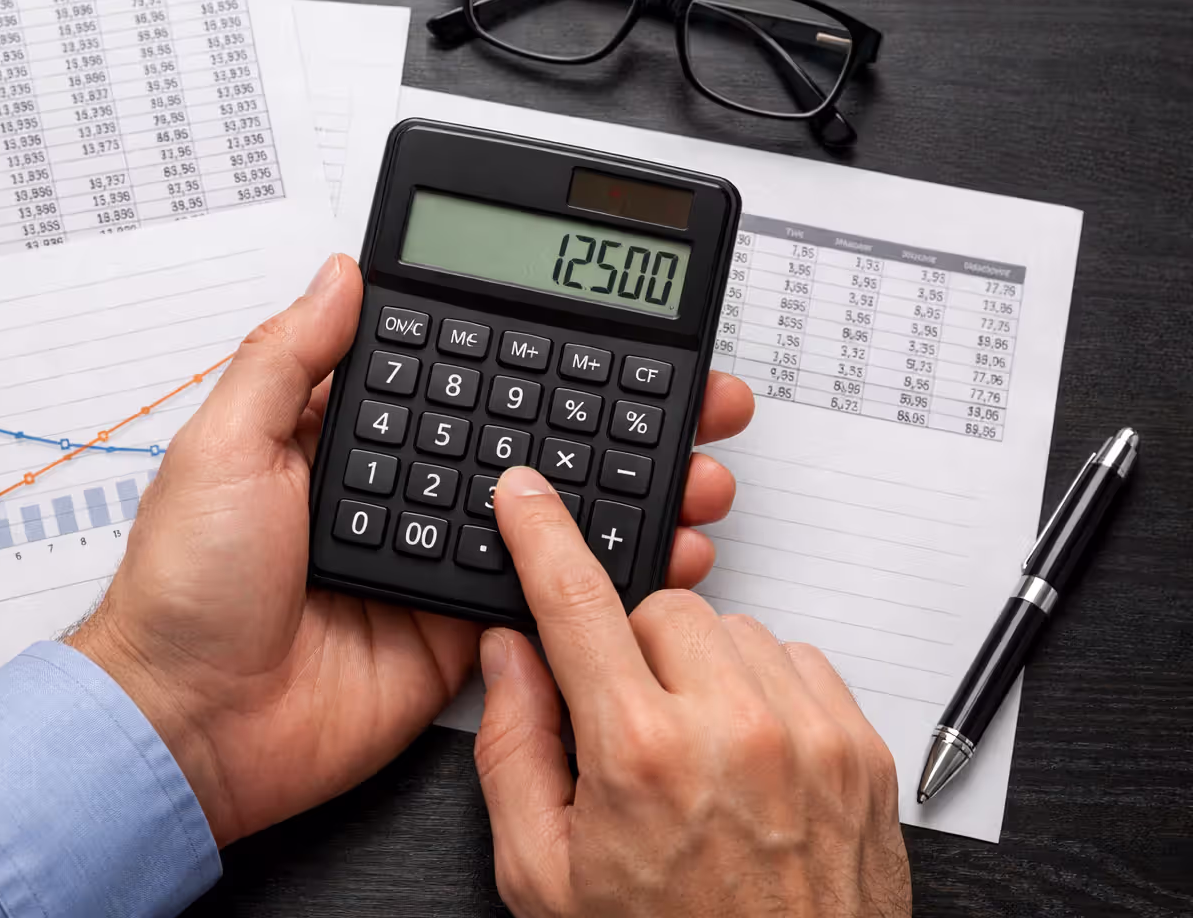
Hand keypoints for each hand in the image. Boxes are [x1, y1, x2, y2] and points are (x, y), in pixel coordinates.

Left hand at [67, 253, 751, 847]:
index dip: (532, 348)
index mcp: (350, 439)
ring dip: (634, 487)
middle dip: (616, 413)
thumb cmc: (185, 589)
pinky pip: (548, 597)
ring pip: (555, 515)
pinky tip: (664, 551)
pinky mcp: (462, 631)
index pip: (460, 374)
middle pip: (528, 438)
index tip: (602, 324)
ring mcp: (439, 560)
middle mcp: (405, 491)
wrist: (192, 727)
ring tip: (700, 467)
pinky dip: (610, 576)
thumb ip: (290, 360)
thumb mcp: (225, 447)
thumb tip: (339, 275)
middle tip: (692, 394)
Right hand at [476, 467, 910, 916]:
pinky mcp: (861, 747)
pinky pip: (797, 658)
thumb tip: (509, 656)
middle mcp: (732, 728)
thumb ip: (513, 749)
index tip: (526, 494)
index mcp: (639, 754)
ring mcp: (808, 733)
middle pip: (662, 608)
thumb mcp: (542, 875)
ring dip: (699, 670)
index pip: (576, 604)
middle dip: (631, 651)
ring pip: (732, 628)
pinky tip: (747, 757)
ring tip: (695, 755)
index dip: (541, 536)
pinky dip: (762, 690)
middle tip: (628, 726)